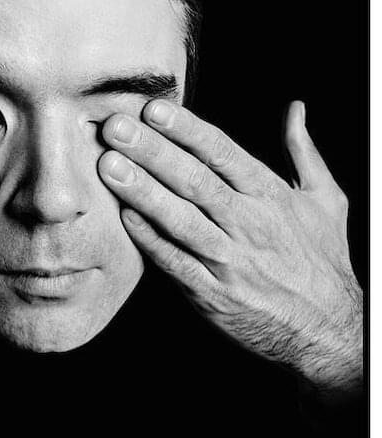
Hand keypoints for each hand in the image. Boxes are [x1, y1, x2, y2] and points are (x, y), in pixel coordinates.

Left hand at [98, 99, 362, 399]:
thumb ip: (304, 152)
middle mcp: (248, 224)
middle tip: (117, 128)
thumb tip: (296, 110)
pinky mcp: (211, 293)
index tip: (154, 108)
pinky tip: (123, 217)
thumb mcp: (326, 200)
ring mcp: (228, 260)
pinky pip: (174, 262)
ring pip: (180, 219)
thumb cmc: (322, 260)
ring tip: (109, 166)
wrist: (328, 329)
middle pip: (194, 181)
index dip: (187, 129)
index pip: (222, 153)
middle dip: (152, 151)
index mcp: (270, 196)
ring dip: (142, 191)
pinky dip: (149, 239)